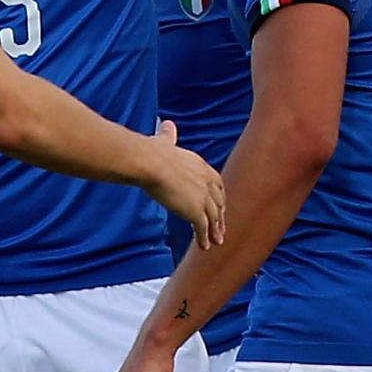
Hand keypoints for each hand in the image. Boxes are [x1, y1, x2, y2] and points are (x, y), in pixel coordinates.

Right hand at [142, 120, 226, 247]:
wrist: (150, 163)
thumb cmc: (152, 152)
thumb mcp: (165, 141)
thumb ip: (168, 135)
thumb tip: (167, 124)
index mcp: (200, 165)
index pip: (216, 183)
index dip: (218, 195)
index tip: (219, 204)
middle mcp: (206, 181)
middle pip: (219, 201)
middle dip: (220, 215)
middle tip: (221, 226)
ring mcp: (203, 197)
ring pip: (214, 217)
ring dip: (216, 230)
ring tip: (217, 242)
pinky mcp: (195, 210)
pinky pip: (203, 228)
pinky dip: (204, 238)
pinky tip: (203, 246)